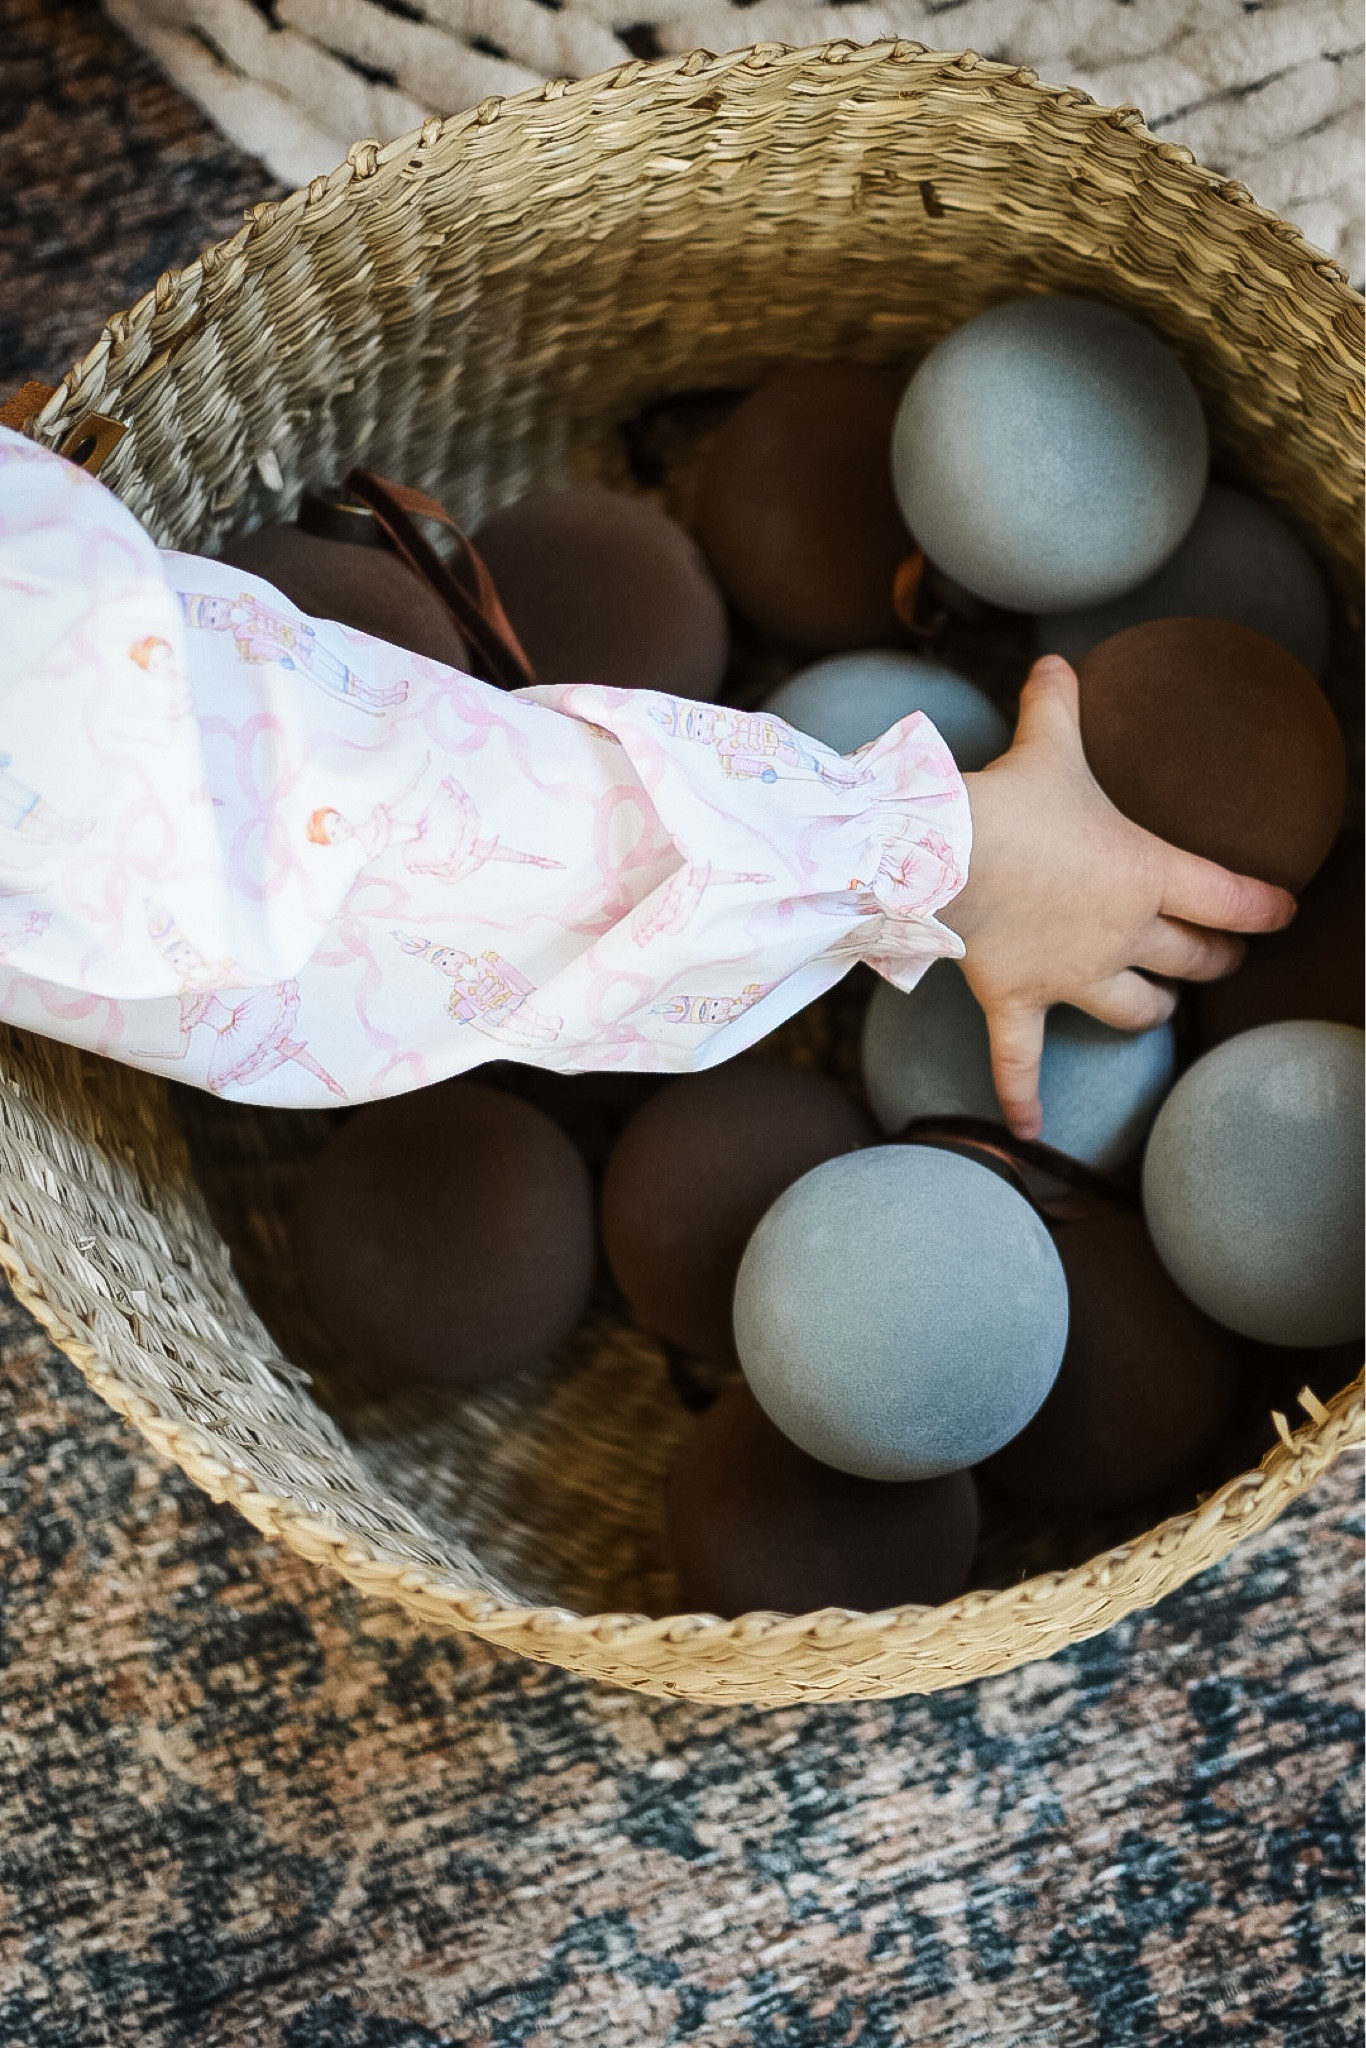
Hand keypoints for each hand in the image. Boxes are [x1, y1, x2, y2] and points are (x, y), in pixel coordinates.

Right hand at [940, 655, 1295, 1139]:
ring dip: (1150, 1013)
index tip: (1282, 913)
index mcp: (1148, 871)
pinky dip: (1023, 1095)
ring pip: (1134, 1010)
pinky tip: (1029, 1130)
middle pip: (1190, 960)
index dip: (1262, 907)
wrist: (944, 852)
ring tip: (1158, 1013)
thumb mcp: (1048, 742)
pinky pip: (1022, 1058)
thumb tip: (1057, 661)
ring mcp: (1072, 974)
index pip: (1229, 897)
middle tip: (1220, 959)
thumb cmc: (1011, 797)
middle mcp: (1123, 933)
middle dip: (1212, 962)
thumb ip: (1060, 704)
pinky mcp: (1017, 998)